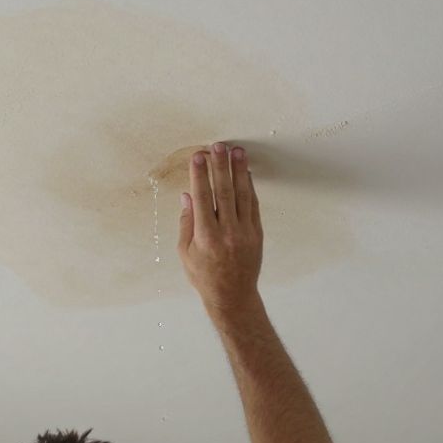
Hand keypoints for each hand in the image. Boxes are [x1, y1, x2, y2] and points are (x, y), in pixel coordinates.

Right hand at [178, 142, 263, 313]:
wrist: (233, 296)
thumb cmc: (204, 276)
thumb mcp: (185, 252)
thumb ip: (186, 222)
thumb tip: (187, 195)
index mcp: (206, 237)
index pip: (203, 198)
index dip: (200, 176)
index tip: (198, 157)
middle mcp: (227, 232)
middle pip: (224, 192)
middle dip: (220, 166)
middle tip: (218, 146)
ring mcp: (245, 232)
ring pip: (242, 195)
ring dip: (239, 171)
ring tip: (236, 151)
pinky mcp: (257, 233)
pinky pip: (253, 205)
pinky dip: (249, 187)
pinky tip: (246, 173)